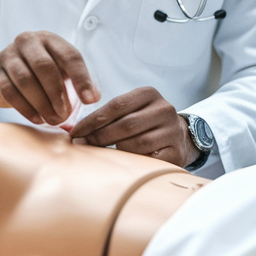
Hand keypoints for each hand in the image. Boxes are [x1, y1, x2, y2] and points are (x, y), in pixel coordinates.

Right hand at [0, 31, 97, 125]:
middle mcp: (27, 42)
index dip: (82, 79)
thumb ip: (77, 82)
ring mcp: (7, 56)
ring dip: (42, 103)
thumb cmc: (40, 73)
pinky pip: (10, 92)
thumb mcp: (60, 71)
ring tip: (54, 119)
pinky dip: (26, 109)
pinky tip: (38, 119)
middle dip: (57, 93)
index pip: (69, 56)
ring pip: (25, 80)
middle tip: (65, 115)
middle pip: (44, 66)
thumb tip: (93, 97)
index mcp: (49, 39)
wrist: (3, 73)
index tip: (90, 100)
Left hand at [68, 87, 197, 166]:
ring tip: (104, 152)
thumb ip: (109, 116)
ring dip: (117, 150)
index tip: (76, 132)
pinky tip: (124, 162)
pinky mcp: (176, 152)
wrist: (179, 136)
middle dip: (100, 136)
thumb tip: (77, 132)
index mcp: (149, 94)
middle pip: (126, 125)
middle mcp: (164, 109)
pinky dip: (133, 161)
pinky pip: (148, 159)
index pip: (116, 105)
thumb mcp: (131, 110)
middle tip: (84, 145)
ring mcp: (172, 131)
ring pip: (137, 143)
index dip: (93, 120)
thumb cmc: (145, 122)